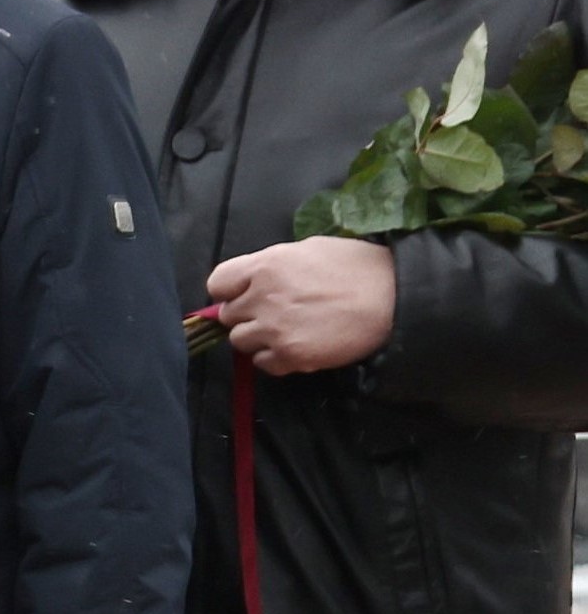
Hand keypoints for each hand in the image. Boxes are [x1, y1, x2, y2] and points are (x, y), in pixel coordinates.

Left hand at [203, 235, 395, 376]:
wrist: (395, 297)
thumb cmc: (358, 268)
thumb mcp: (309, 250)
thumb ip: (273, 265)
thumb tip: (253, 278)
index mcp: (265, 266)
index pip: (217, 283)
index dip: (229, 290)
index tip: (244, 294)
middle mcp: (262, 298)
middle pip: (229, 315)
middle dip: (248, 314)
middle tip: (276, 313)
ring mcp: (274, 329)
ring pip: (241, 341)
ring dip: (259, 338)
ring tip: (289, 330)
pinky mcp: (290, 355)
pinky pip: (262, 363)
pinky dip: (274, 359)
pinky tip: (297, 346)